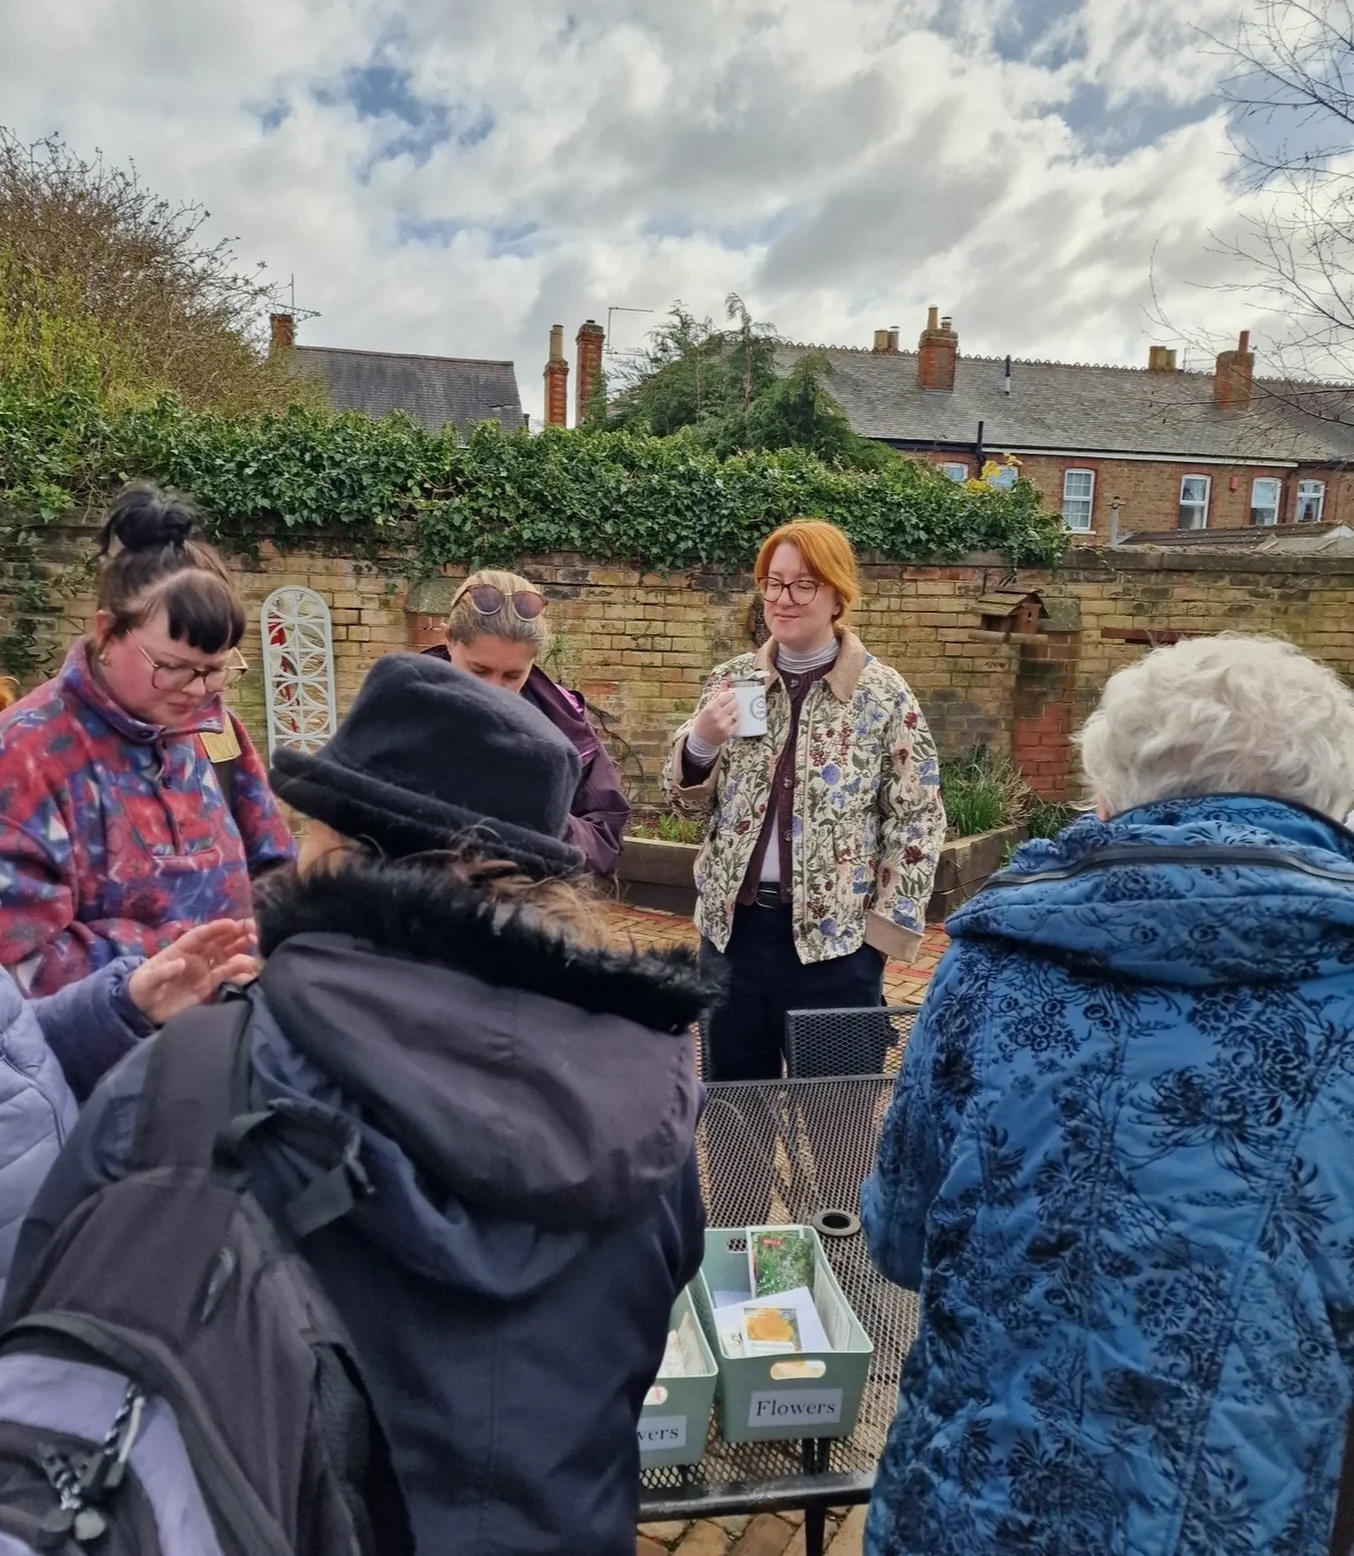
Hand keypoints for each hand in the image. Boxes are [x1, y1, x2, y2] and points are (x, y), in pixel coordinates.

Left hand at [127, 919, 258, 1026]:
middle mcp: (196, 955)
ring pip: (226, 953)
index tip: (232, 923)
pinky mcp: (209, 984)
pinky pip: (226, 973)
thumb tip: (181, 962)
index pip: (200, 935)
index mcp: (180, 949)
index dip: (216, 928)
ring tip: (256, 942)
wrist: (143, 1011)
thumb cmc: (141, 990)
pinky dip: (238, 968)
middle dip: (236, 932)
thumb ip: (162, 972)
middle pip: (218, 940)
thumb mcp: (145, 981)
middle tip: (254, 927)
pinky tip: (249, 965)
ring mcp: (204, 969)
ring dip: (241, 947)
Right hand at [692, 685, 739, 746]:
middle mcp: (718, 716)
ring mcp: (724, 725)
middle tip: (727, 707)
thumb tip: (725, 682)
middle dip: (732, 704)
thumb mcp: (707, 707)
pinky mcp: (729, 732)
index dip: (729, 696)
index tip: (727, 698)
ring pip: (737, 713)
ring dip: (734, 713)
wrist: (701, 741)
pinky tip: (727, 723)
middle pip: (734, 703)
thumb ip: (717, 694)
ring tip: (726, 716)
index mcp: (711, 708)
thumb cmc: (703, 722)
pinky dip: (734, 721)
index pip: (727, 696)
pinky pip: (737, 722)